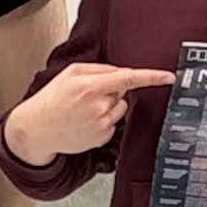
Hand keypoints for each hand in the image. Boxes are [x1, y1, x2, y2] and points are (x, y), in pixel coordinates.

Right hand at [2, 61, 174, 166]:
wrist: (37, 129)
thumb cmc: (51, 100)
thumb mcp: (69, 74)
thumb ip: (97, 69)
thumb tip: (120, 72)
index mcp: (90, 86)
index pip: (129, 78)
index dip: (152, 77)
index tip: (170, 76)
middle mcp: (98, 106)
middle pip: (123, 92)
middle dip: (112, 90)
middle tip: (88, 95)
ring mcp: (101, 124)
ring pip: (120, 108)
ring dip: (109, 106)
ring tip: (85, 109)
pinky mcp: (102, 138)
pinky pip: (114, 123)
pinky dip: (104, 120)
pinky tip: (85, 121)